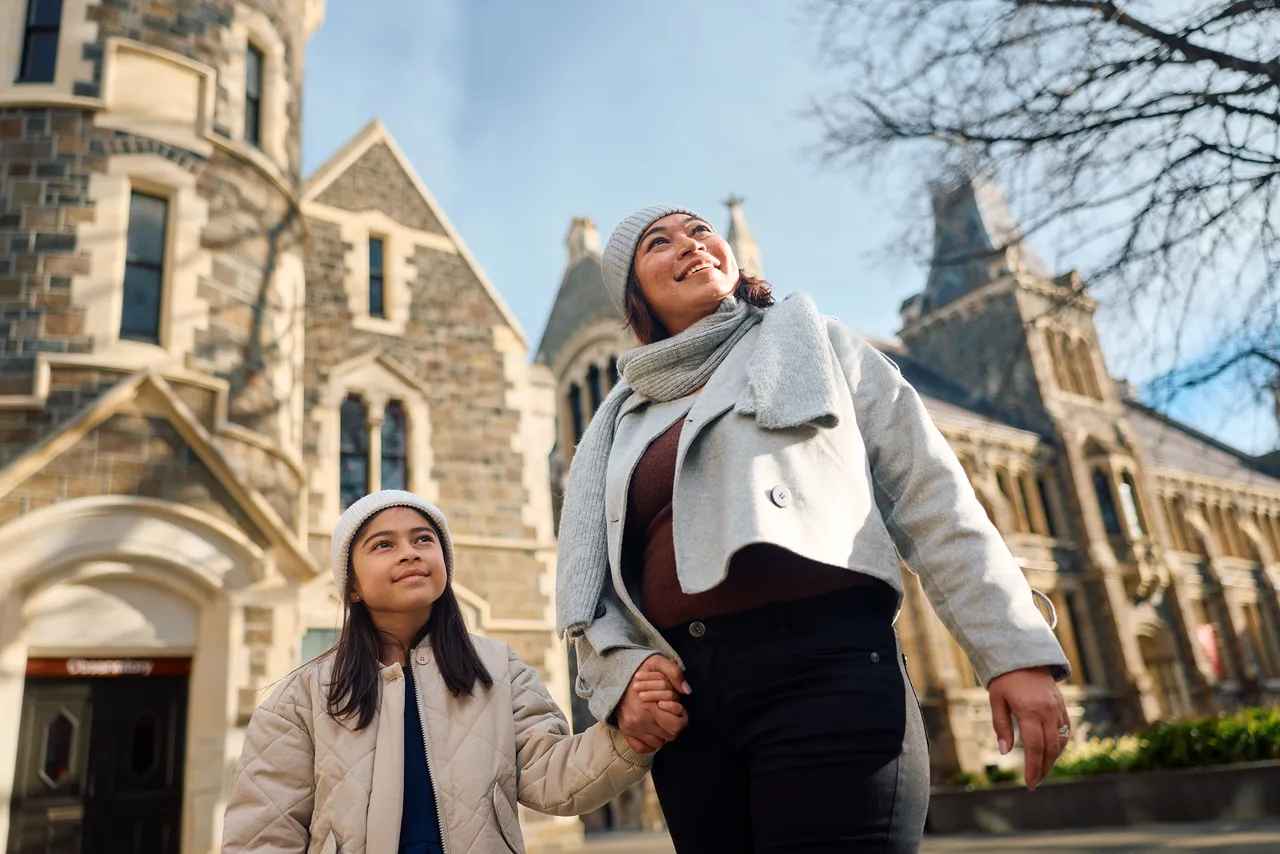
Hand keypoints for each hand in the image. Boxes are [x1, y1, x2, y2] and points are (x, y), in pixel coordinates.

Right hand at [617, 655, 690, 753]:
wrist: (615, 675)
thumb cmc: (639, 670)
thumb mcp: (657, 663)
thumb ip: (674, 673)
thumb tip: (687, 691)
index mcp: (649, 706)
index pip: (676, 726)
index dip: (681, 717)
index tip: (678, 708)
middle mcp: (640, 722)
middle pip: (670, 736)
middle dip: (674, 724)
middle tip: (670, 714)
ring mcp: (632, 729)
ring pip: (658, 743)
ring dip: (663, 733)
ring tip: (661, 719)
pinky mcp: (626, 732)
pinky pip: (642, 748)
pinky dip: (649, 743)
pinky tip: (652, 731)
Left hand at [988, 666, 1068, 790]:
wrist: (1024, 656)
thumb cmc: (1005, 679)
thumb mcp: (996, 701)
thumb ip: (1000, 726)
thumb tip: (1004, 752)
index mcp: (1030, 711)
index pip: (1034, 748)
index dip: (1033, 768)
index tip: (1029, 783)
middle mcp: (1047, 712)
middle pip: (1050, 749)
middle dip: (1043, 769)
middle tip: (1034, 782)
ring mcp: (1058, 709)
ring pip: (1060, 742)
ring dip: (1052, 760)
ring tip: (1041, 771)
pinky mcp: (1062, 706)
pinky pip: (1065, 731)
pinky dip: (1059, 745)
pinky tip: (1050, 753)